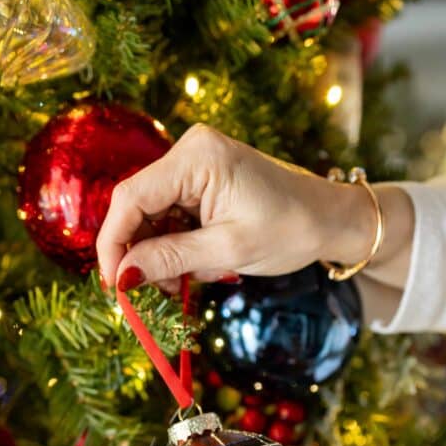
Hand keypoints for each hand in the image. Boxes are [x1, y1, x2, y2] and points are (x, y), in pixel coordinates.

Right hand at [96, 123, 373, 291]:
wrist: (330, 219)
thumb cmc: (290, 230)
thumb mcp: (228, 250)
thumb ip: (170, 259)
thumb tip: (123, 276)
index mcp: (197, 157)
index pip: (131, 198)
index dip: (115, 243)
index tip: (115, 285)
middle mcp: (190, 150)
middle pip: (137, 206)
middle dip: (139, 253)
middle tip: (149, 294)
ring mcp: (195, 163)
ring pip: (151, 214)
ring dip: (157, 254)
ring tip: (181, 284)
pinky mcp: (201, 179)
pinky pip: (169, 214)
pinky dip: (173, 245)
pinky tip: (193, 267)